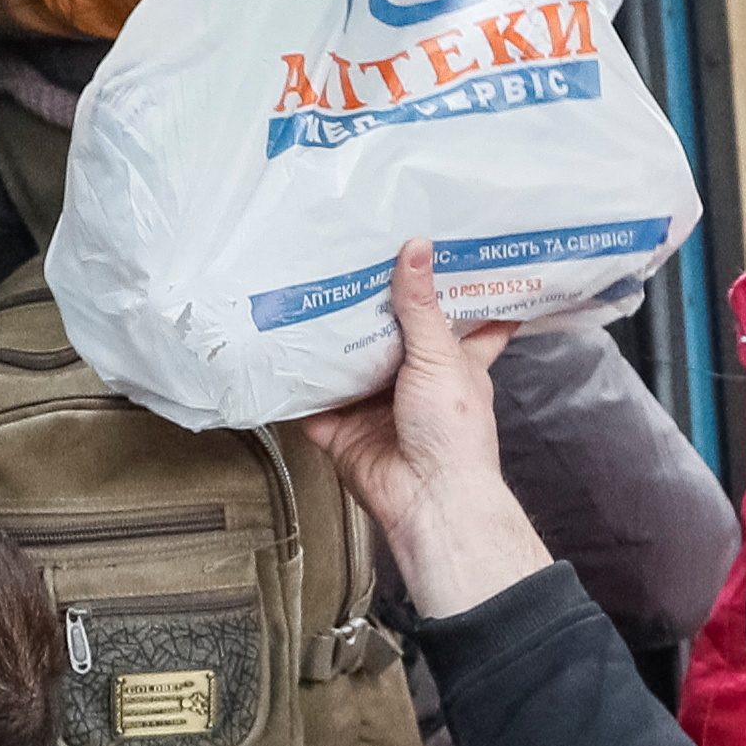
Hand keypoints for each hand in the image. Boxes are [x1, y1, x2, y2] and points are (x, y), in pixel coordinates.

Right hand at [294, 242, 549, 616]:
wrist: (424, 497)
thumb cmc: (453, 433)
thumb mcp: (442, 357)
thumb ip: (421, 306)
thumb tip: (416, 248)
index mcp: (454, 365)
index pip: (467, 323)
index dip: (462, 293)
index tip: (453, 257)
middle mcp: (414, 381)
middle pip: (393, 335)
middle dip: (375, 305)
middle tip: (353, 258)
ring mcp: (375, 404)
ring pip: (349, 362)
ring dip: (332, 336)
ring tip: (308, 287)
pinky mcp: (341, 427)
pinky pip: (313, 399)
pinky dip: (297, 380)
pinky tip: (279, 343)